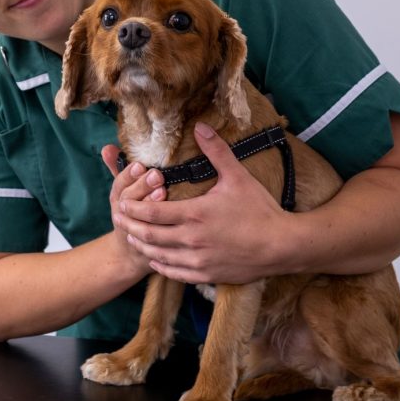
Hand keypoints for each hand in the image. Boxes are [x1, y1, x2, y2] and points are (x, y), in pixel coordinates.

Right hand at [101, 145, 161, 278]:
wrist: (130, 254)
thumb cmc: (131, 213)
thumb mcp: (123, 191)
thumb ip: (118, 169)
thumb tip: (107, 147)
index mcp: (119, 197)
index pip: (120, 184)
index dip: (128, 175)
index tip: (140, 165)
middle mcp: (122, 213)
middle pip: (129, 199)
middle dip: (142, 186)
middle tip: (156, 175)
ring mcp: (133, 231)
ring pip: (139, 217)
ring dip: (150, 204)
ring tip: (163, 191)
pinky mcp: (147, 247)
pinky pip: (152, 238)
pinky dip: (159, 228)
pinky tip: (172, 219)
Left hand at [113, 123, 293, 284]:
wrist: (281, 246)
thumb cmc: (260, 209)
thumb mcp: (237, 176)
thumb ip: (216, 151)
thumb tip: (200, 126)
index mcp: (195, 214)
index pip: (152, 211)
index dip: (134, 208)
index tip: (122, 202)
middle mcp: (192, 239)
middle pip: (149, 234)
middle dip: (130, 225)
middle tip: (117, 218)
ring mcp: (198, 260)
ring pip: (159, 255)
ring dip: (142, 246)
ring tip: (130, 236)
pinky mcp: (206, 274)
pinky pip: (175, 272)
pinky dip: (160, 265)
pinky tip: (155, 259)